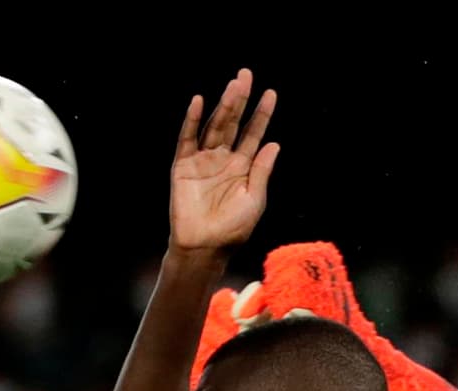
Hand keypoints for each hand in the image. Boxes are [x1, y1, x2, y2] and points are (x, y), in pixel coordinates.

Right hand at [170, 70, 278, 252]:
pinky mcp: (183, 166)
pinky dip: (191, 121)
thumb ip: (262, 171)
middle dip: (240, 100)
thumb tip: (274, 143)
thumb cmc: (232, 229)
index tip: (271, 93)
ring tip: (233, 86)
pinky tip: (199, 102)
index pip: (254, 134)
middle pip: (233, 123)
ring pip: (214, 126)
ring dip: (222, 106)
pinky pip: (187, 139)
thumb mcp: (254, 199)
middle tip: (247, 75)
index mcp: (243, 167)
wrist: (205, 247)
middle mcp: (223, 159)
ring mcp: (203, 160)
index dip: (261, 115)